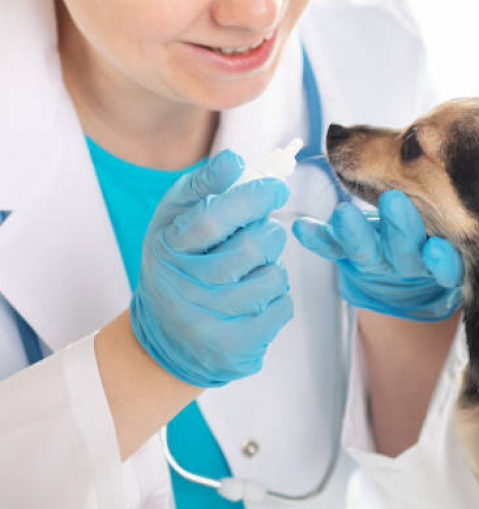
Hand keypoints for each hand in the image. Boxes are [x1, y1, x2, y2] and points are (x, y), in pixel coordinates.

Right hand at [130, 150, 293, 387]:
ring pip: (273, 277)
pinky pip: (282, 307)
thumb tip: (235, 160)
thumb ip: (202, 189)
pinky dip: (278, 297)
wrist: (167, 339)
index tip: (275, 186)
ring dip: (273, 267)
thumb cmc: (180, 266)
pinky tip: (256, 300)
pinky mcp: (234, 348)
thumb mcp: (175, 223)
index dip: (250, 198)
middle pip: (252, 247)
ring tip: (253, 272)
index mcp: (167, 248)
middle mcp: (183, 288)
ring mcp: (208, 322)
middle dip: (269, 232)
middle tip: (264, 233)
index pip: (213, 218)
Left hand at [292, 190, 461, 321]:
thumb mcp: (453, 219)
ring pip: (368, 253)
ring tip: (343, 214)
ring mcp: (381, 261)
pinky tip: (302, 227)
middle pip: (407, 253)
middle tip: (393, 201)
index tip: (437, 251)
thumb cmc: (441, 225)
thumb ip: (458, 199)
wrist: (411, 264)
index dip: (442, 262)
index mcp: (443, 257)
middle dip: (400, 228)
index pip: (447, 266)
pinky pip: (334, 250)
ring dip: (355, 234)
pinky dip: (318, 238)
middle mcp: (412, 262)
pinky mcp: (353, 257)